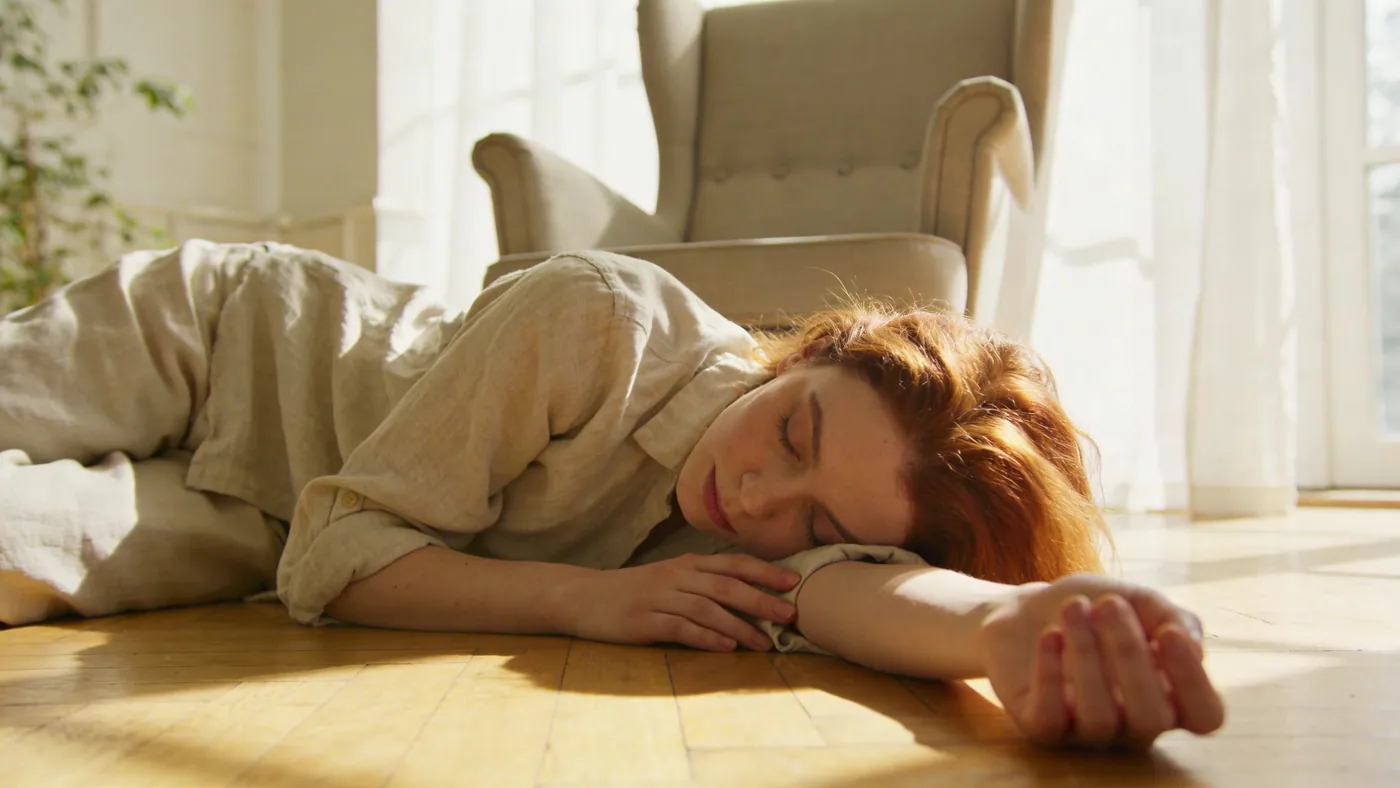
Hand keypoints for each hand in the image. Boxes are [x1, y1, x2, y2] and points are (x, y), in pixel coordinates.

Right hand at [562, 553, 799, 651]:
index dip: (764, 572)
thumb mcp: (669, 578)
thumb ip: (702, 583)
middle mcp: (675, 577)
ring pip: (707, 608)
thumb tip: (747, 595)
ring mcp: (659, 598)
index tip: (794, 581)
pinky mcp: (644, 621)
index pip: (732, 564)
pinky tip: (725, 647)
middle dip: (762, 599)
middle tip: (791, 614)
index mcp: (685, 564)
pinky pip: (680, 628)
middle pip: (726, 586)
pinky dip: (706, 637)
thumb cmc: (632, 590)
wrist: (581, 596)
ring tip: (765, 642)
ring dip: (740, 625)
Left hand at [976, 574, 1225, 747]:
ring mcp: (1089, 733)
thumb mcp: (1137, 599)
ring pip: (1101, 718)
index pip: (1205, 716)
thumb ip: (1172, 616)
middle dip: (1130, 655)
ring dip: (1086, 654)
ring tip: (1073, 608)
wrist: (1027, 609)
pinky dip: (1050, 675)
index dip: (1194, 682)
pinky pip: (1050, 721)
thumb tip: (1193, 646)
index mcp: (1170, 698)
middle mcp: (1135, 725)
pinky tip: (1049, 635)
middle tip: (1108, 603)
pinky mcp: (1043, 730)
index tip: (1169, 633)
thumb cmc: (1094, 609)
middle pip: (1152, 718)